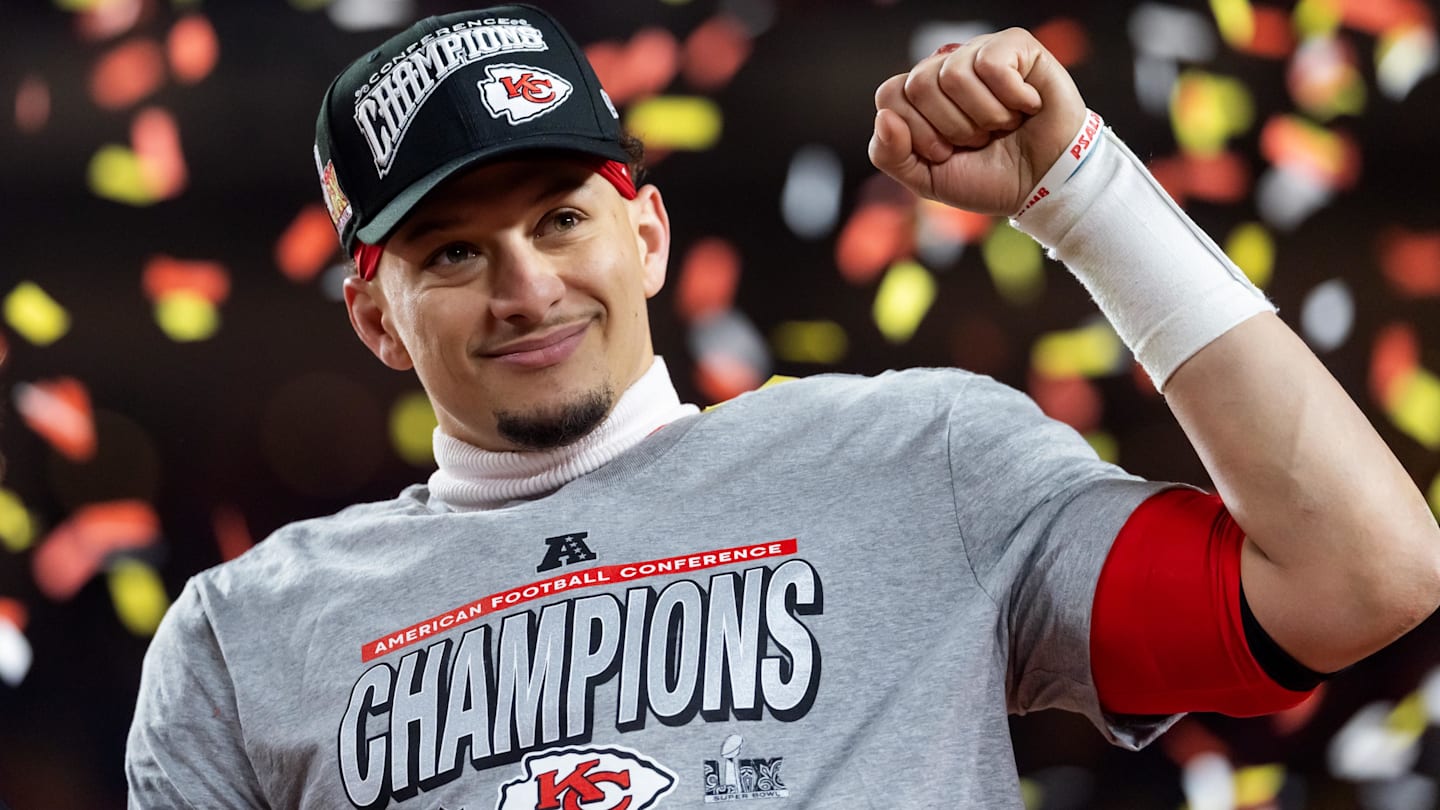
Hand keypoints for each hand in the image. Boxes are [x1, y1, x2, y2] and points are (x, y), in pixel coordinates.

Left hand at [868, 29, 1086, 215]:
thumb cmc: (989, 179)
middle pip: (918, 84)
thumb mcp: (927, 179)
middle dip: (951, 128)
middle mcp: (947, 68)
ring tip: (1004, 126)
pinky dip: (1011, 97)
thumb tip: (884, 117)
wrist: (1045, 185)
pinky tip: (1027, 107)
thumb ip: (890, 155)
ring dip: (984, 117)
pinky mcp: (1016, 46)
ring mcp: (980, 53)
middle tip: (979, 140)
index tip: (946, 152)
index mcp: (921, 97)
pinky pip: (991, 63)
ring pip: (953, 74)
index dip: (917, 133)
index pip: (889, 96)